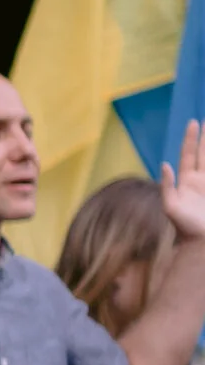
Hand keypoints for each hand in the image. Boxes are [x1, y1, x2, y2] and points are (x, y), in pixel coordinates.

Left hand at [157, 121, 204, 242]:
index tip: (194, 122)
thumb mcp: (170, 207)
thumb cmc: (184, 227)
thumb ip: (167, 186)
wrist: (200, 242)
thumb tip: (164, 164)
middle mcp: (200, 180)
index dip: (191, 139)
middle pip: (204, 153)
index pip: (189, 154)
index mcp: (187, 181)